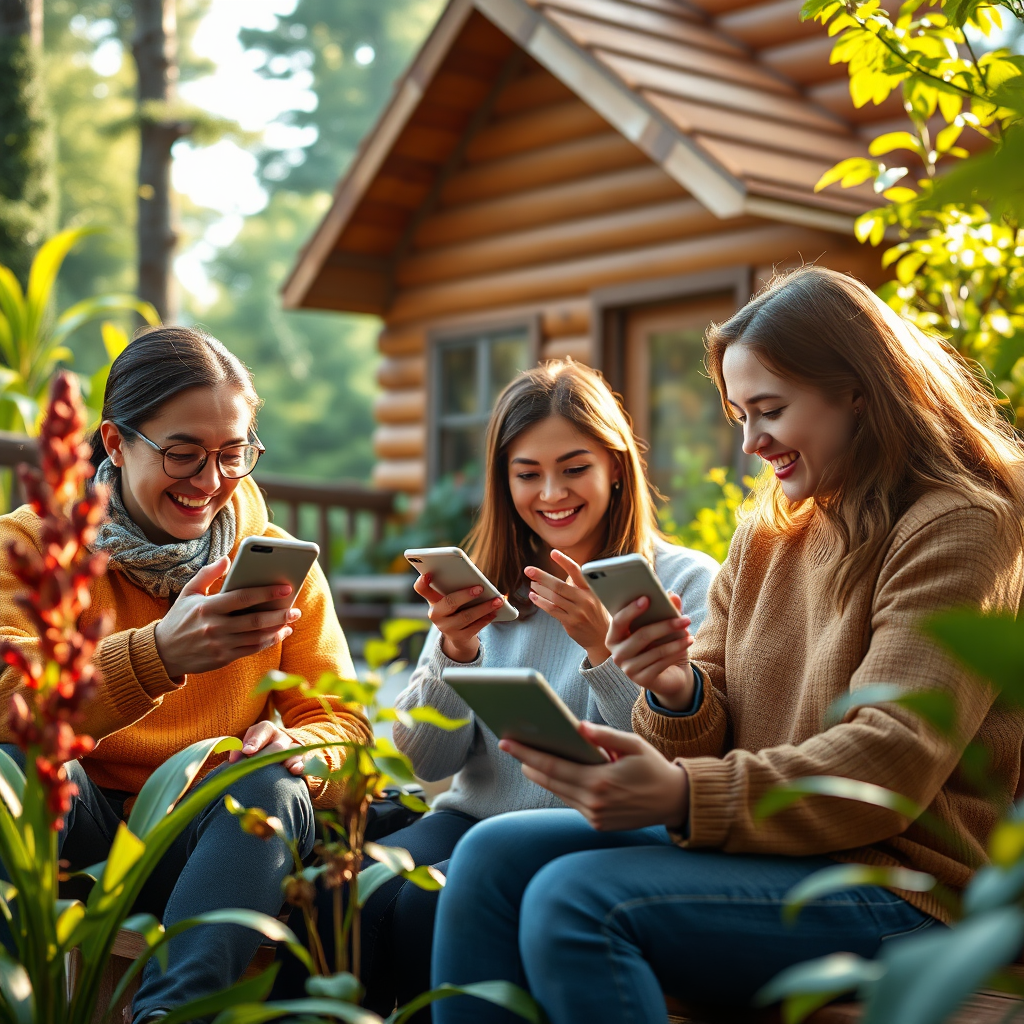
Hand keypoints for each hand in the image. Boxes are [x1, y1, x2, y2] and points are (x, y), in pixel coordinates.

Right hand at [154, 557, 301, 678]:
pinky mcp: (223, 658)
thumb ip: (207, 574)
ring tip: (291, 620)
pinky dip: (267, 642)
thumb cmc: (179, 618)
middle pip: (254, 621)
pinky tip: (278, 634)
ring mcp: (219, 644)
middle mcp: (214, 627)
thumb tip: (227, 559)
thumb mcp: (188, 593)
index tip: (286, 587)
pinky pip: (251, 650)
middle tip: (296, 610)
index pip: (242, 597)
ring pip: (256, 638)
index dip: (267, 592)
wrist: (162, 653)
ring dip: (277, 630)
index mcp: (207, 607)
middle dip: (279, 615)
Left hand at [227, 720, 304, 774]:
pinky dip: (298, 766)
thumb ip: (238, 749)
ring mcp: (292, 749)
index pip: (263, 730)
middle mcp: (281, 738)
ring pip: (293, 752)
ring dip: (285, 760)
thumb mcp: (245, 744)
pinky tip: (294, 770)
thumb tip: (234, 758)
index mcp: (267, 730)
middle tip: (256, 766)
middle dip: (267, 756)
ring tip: (277, 769)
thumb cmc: (254, 749)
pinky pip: (301, 762)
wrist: (270, 752)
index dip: (255, 740)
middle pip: (278, 745)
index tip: (247, 751)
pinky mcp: (298, 761)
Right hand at [413, 572, 503, 662]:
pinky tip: (495, 612)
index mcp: (433, 600)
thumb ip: (458, 587)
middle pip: (449, 602)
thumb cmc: (458, 609)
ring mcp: (446, 628)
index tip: (428, 574)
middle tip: (480, 588)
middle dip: (465, 595)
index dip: (422, 582)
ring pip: (466, 616)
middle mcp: (436, 614)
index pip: (421, 589)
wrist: (459, 637)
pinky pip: (475, 627)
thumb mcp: (453, 598)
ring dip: (484, 607)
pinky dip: (486, 618)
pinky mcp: (459, 638)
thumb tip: (478, 581)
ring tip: (498, 600)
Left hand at [500, 721, 688, 830]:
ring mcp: (595, 817)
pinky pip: (572, 802)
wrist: (675, 802)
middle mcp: (594, 803)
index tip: (507, 742)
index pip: (553, 767)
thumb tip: (577, 726)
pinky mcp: (598, 824)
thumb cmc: (653, 767)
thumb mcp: (633, 745)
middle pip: (549, 781)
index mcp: (600, 782)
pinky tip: (551, 772)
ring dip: (541, 776)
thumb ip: (605, 736)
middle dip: (527, 763)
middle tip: (508, 745)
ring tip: (525, 757)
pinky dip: (561, 786)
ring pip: (559, 792)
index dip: (527, 754)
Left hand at [524, 550, 611, 665]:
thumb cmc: (597, 615)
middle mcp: (585, 599)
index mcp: (591, 590)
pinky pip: (552, 610)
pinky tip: (534, 597)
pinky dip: (541, 602)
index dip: (564, 561)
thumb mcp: (595, 597)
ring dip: (540, 589)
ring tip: (531, 583)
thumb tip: (566, 575)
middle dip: (542, 576)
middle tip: (529, 570)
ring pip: (554, 597)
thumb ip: (581, 587)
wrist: (603, 639)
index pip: (577, 571)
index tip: (553, 553)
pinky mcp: (570, 623)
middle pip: (559, 585)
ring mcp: (577, 612)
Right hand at [607, 594, 695, 710]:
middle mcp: (616, 653)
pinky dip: (676, 651)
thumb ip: (666, 610)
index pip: (618, 621)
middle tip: (685, 619)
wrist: (669, 675)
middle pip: (641, 636)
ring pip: (655, 650)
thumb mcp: (663, 627)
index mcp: (614, 636)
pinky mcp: (642, 680)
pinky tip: (688, 642)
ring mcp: (628, 669)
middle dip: (665, 626)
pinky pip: (661, 663)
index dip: (631, 610)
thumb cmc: (660, 645)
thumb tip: (673, 595)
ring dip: (676, 641)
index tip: (647, 598)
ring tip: (689, 632)